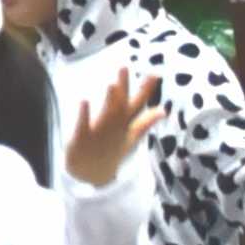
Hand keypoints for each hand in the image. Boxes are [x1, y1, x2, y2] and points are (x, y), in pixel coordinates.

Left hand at [60, 68, 164, 187]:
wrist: (92, 176)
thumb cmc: (111, 151)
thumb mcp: (131, 137)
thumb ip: (146, 122)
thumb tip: (164, 110)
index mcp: (125, 125)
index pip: (138, 105)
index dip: (146, 90)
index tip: (156, 73)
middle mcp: (114, 128)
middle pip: (120, 106)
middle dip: (123, 87)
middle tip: (124, 67)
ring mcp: (99, 134)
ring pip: (106, 115)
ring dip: (109, 100)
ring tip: (111, 83)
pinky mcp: (81, 139)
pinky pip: (83, 126)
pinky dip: (84, 115)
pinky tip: (84, 100)